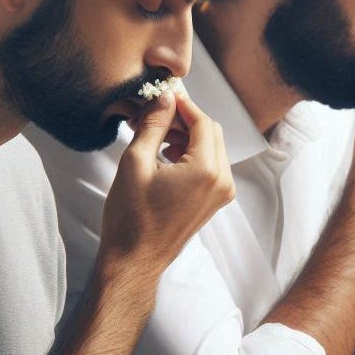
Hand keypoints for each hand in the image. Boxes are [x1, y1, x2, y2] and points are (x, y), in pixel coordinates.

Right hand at [99, 92, 235, 279]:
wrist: (135, 259)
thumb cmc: (131, 216)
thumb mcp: (136, 162)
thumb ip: (154, 125)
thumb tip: (165, 97)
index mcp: (206, 170)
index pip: (203, 122)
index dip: (184, 105)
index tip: (163, 95)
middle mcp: (223, 181)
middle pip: (212, 132)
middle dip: (186, 120)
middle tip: (156, 116)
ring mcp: (222, 193)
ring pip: (212, 147)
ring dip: (188, 136)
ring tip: (156, 137)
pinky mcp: (215, 201)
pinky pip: (211, 165)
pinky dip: (192, 154)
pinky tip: (166, 154)